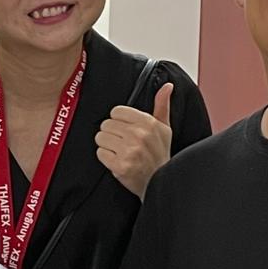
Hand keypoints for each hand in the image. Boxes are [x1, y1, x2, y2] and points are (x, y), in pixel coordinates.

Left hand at [96, 82, 173, 197]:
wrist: (159, 182)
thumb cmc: (160, 155)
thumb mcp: (164, 129)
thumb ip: (162, 105)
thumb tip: (167, 86)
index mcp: (148, 123)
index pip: (116, 111)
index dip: (120, 121)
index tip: (127, 130)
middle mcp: (139, 135)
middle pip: (106, 124)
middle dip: (113, 134)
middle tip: (124, 144)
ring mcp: (129, 151)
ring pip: (100, 138)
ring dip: (108, 146)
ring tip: (120, 152)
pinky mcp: (120, 165)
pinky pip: (100, 153)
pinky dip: (106, 158)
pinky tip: (118, 161)